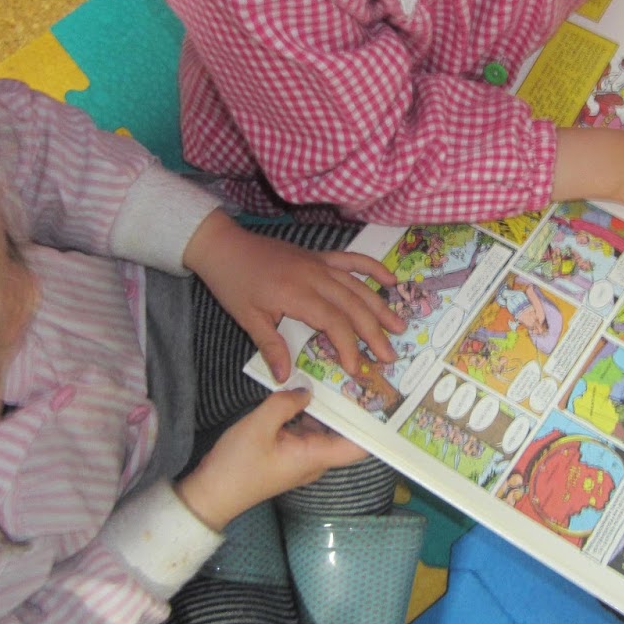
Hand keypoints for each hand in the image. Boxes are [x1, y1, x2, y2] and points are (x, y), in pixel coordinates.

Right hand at [176, 389, 365, 530]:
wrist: (210, 494)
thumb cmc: (236, 465)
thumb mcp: (259, 425)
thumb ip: (286, 403)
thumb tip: (306, 390)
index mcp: (315, 457)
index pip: (358, 446)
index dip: (372, 425)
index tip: (381, 398)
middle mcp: (315, 459)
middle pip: (343, 433)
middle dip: (350, 407)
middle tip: (358, 375)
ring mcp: (301, 457)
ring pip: (323, 429)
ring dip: (326, 407)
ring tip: (334, 375)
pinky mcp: (287, 453)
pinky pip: (306, 430)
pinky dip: (307, 412)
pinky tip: (305, 390)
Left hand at [182, 210, 404, 380]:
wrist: (224, 246)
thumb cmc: (233, 284)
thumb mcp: (247, 319)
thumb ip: (271, 346)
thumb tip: (286, 377)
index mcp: (297, 294)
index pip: (334, 323)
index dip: (349, 346)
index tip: (356, 368)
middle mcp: (315, 277)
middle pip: (353, 306)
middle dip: (374, 333)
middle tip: (388, 356)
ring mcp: (320, 264)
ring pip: (358, 286)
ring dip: (380, 307)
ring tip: (399, 327)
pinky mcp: (319, 256)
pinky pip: (352, 260)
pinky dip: (373, 268)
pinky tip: (391, 280)